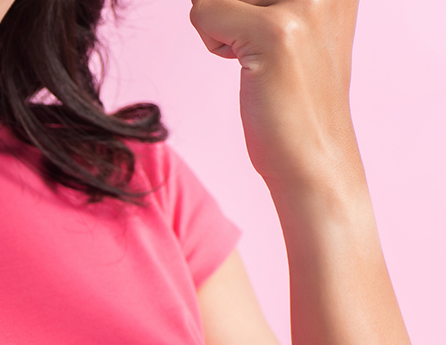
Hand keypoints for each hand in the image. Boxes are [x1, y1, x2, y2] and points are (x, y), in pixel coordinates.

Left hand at [190, 0, 362, 197]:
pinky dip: (212, 42)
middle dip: (230, 8)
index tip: (259, 31)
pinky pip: (202, 12)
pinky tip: (248, 67)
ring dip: (221, 24)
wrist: (313, 157)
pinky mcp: (277, 31)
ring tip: (258, 56)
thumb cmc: (293, 96)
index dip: (238, 4)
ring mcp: (307, 1)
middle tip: (259, 42)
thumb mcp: (291, 24)